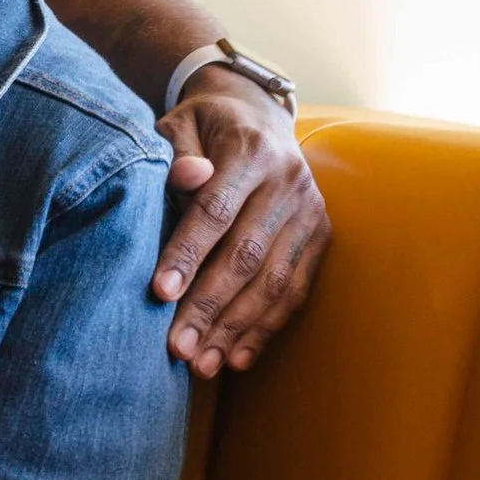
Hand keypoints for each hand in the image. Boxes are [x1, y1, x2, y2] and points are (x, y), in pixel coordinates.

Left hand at [154, 67, 331, 376]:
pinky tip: (237, 358)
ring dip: (237, 328)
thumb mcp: (180, 124)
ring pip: (274, 281)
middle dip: (209, 305)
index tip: (159, 291)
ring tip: (202, 364)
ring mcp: (310, 212)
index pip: (216, 209)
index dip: (188, 252)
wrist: (258, 116)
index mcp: (250, 150)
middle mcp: (289, 182)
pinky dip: (266, 328)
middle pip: (247, 254)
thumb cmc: (202, 127)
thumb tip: (186, 177)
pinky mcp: (320, 237)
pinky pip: (296, 291)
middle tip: (176, 346)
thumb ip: (176, 151)